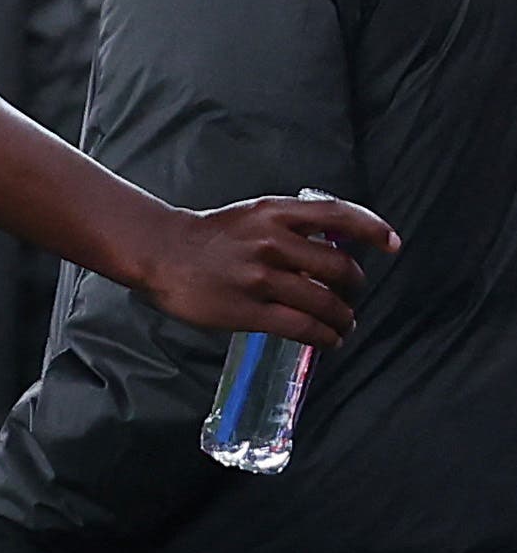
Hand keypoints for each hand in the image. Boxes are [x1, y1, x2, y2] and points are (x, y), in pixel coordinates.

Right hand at [133, 192, 398, 348]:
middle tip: (350, 296)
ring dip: (343, 318)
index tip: (391, 244)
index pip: (337, 216)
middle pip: (339, 268)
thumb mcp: (252, 214)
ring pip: (325, 303)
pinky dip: (325, 336)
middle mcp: (271, 242)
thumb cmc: (208, 236)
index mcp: (274, 213)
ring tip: (343, 324)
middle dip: (353, 287)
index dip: (372, 229)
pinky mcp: (249, 310)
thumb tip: (335, 247)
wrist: (162, 252)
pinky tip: (327, 339)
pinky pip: (303, 328)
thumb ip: (291, 226)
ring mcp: (260, 278)